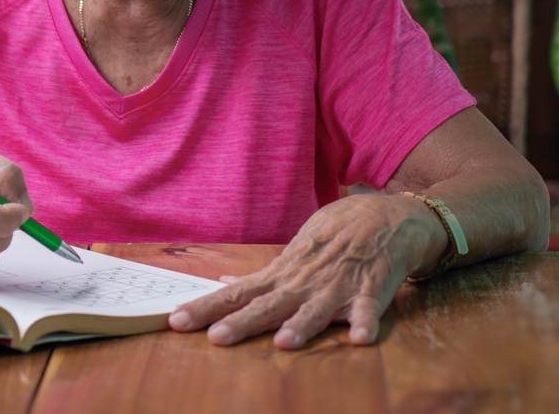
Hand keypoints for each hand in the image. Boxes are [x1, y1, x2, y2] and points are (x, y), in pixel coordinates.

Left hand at [167, 194, 445, 348]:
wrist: (382, 217)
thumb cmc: (332, 237)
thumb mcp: (291, 255)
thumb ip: (262, 277)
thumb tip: (225, 283)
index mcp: (281, 275)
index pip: (236, 294)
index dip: (206, 308)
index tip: (176, 321)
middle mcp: (303, 282)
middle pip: (267, 305)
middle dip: (242, 322)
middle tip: (216, 338)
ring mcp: (336, 285)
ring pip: (316, 308)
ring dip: (301, 325)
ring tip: (284, 342)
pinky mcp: (371, 288)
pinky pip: (369, 308)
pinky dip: (365, 322)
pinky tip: (359, 338)